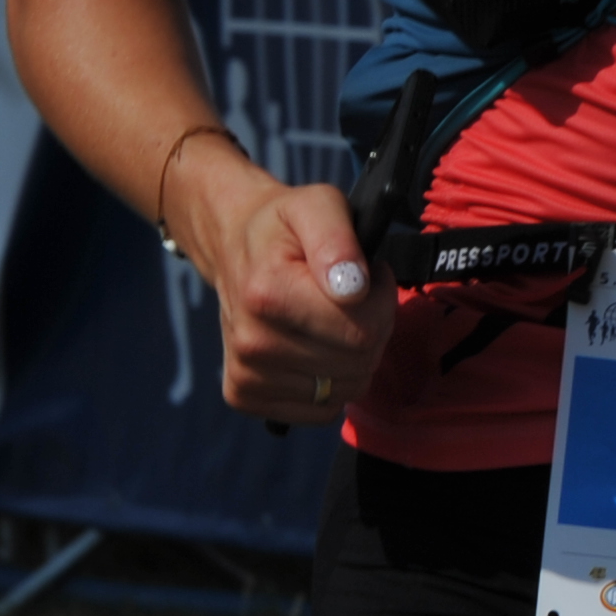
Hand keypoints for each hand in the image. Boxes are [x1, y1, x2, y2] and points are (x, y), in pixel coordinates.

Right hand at [167, 149, 395, 422]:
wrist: (236, 248)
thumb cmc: (285, 227)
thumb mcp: (318, 205)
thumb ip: (338, 238)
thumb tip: (353, 287)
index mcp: (268, 294)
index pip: (362, 331)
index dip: (380, 301)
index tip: (367, 276)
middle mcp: (251, 342)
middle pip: (357, 362)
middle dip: (372, 327)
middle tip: (354, 298)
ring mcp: (246, 374)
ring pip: (345, 389)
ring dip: (355, 357)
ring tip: (333, 319)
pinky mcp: (244, 396)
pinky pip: (321, 410)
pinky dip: (332, 383)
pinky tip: (316, 349)